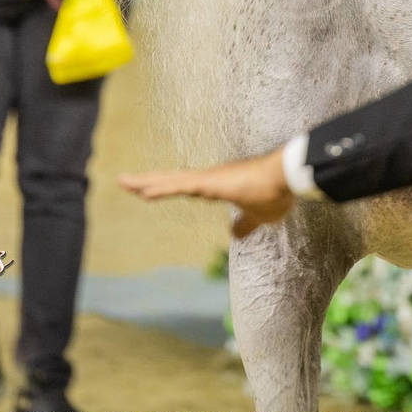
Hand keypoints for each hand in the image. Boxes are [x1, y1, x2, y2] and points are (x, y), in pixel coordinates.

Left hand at [119, 148, 295, 239]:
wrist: (287, 178)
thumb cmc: (275, 193)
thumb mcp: (257, 217)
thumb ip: (245, 224)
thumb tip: (235, 233)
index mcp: (217, 186)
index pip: (185, 186)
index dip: (166, 187)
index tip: (147, 189)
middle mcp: (209, 179)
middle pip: (172, 181)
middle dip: (147, 182)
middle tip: (124, 181)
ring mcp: (209, 179)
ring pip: (171, 181)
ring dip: (147, 182)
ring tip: (125, 183)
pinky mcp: (211, 182)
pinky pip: (180, 186)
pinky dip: (161, 189)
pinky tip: (144, 192)